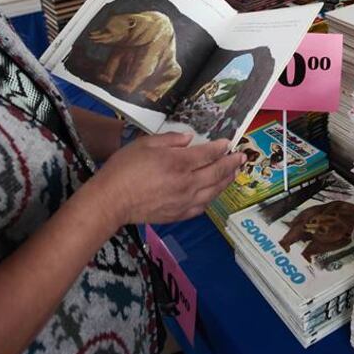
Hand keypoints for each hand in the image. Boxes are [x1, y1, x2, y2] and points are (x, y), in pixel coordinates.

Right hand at [93, 132, 243, 224]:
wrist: (111, 201)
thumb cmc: (124, 169)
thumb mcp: (144, 144)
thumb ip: (169, 139)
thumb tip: (189, 139)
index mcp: (178, 163)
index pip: (208, 154)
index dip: (221, 148)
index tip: (228, 143)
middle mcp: (186, 182)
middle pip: (217, 172)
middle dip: (232, 164)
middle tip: (242, 157)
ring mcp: (184, 201)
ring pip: (213, 191)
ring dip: (226, 181)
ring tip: (233, 174)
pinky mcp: (178, 214)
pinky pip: (202, 206)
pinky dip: (211, 198)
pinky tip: (213, 193)